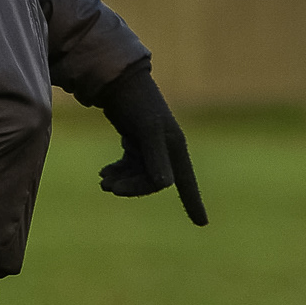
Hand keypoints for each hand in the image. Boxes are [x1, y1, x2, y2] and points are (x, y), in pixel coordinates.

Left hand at [97, 62, 207, 225]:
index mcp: (174, 145)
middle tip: (108, 187)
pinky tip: (104, 173)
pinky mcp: (135, 141)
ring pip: (138, 174)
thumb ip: (155, 157)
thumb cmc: (136, 102)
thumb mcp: (146, 129)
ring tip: (103, 181)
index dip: (193, 201)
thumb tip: (165, 186)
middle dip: (132, 186)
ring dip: (122, 180)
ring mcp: (150, 145)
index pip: (186, 180)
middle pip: (152, 180)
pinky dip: (118, 171)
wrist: (117, 81)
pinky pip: (130, 166)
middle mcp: (165, 147)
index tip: (202, 223)